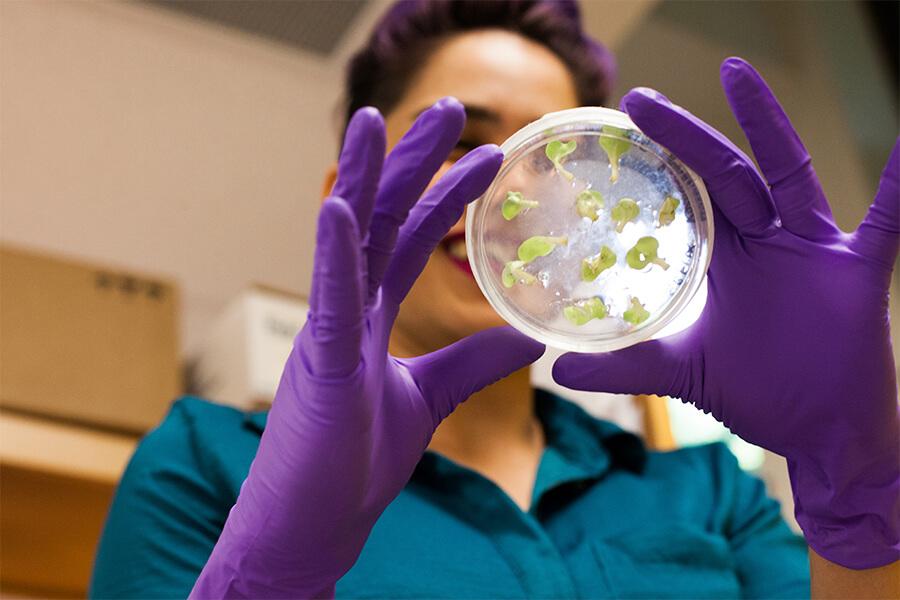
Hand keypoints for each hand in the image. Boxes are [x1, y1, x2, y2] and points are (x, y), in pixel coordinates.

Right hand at [191, 99, 543, 597]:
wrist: (317, 524)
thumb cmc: (355, 461)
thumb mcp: (429, 398)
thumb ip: (471, 362)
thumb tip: (527, 340)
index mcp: (368, 315)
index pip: (410, 237)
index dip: (443, 192)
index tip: (482, 155)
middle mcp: (346, 309)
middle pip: (381, 219)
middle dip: (411, 160)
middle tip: (448, 108)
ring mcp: (330, 331)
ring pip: (346, 241)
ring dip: (362, 177)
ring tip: (377, 119)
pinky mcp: (323, 364)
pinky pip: (327, 298)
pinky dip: (333, 250)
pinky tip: (341, 205)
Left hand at [553, 57, 898, 568]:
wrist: (821, 435)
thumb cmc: (761, 394)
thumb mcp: (682, 373)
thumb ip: (627, 366)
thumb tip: (560, 370)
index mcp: (728, 256)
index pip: (690, 192)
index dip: (658, 162)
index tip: (618, 129)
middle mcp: (768, 241)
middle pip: (725, 172)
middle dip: (684, 135)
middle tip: (638, 99)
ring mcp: (814, 251)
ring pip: (788, 174)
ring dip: (764, 124)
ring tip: (734, 74)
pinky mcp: (857, 273)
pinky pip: (886, 222)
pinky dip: (898, 184)